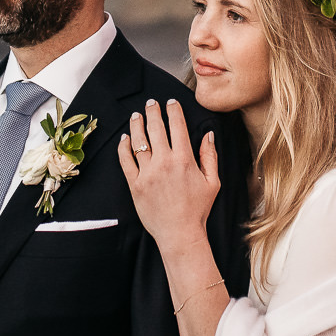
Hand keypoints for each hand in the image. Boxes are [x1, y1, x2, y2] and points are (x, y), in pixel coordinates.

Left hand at [118, 98, 218, 249]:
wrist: (179, 233)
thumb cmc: (197, 209)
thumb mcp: (212, 181)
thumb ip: (210, 156)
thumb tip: (208, 134)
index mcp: (184, 159)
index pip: (177, 126)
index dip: (173, 110)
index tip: (170, 103)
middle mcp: (164, 163)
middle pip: (156, 128)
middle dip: (153, 111)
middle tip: (151, 103)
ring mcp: (147, 173)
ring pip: (139, 141)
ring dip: (137, 124)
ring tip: (136, 115)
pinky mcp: (134, 184)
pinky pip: (125, 160)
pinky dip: (123, 147)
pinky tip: (125, 138)